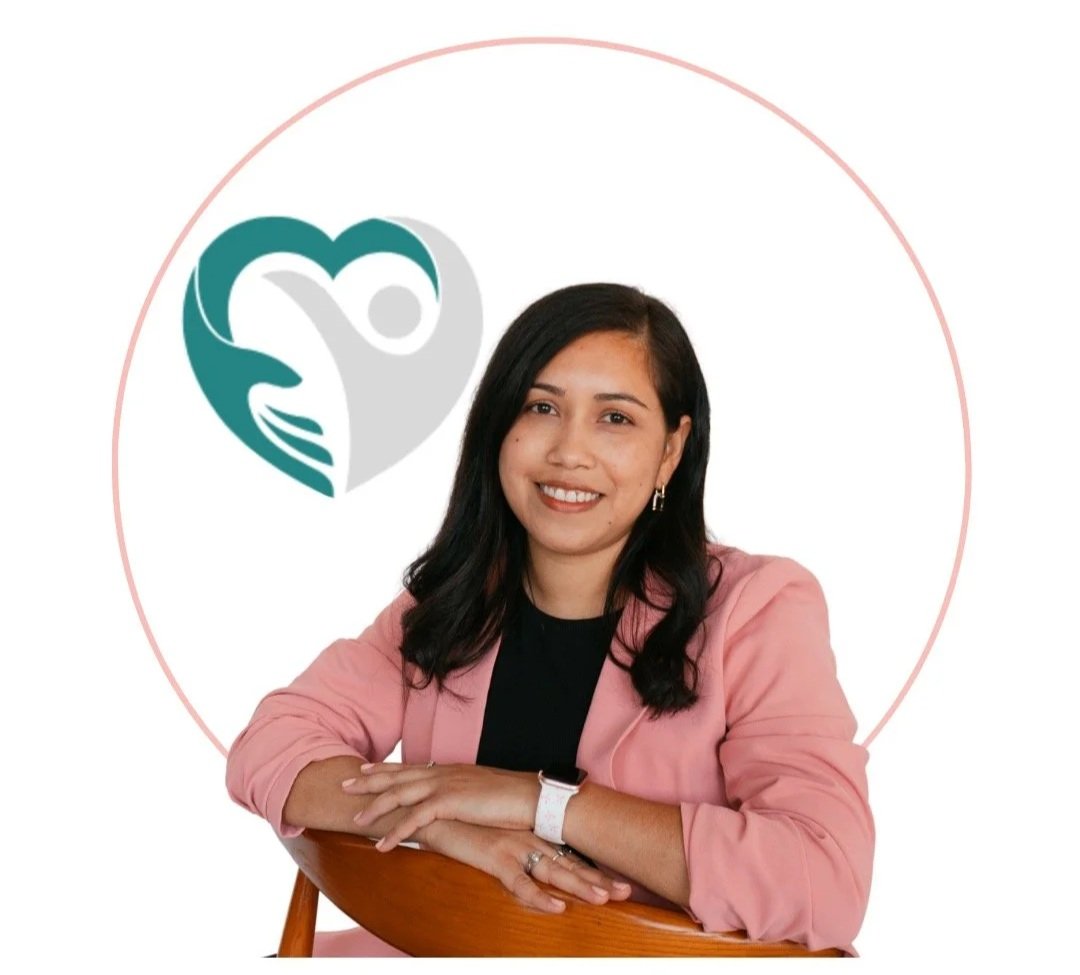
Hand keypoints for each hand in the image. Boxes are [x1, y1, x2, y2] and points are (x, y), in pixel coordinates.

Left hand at [344, 762, 538, 848]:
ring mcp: (444, 786)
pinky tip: (381, 845)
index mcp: (448, 770)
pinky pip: (414, 819)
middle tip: (344, 782)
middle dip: (368, 780)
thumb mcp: (479, 792)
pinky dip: (395, 833)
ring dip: (375, 807)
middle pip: (397, 776)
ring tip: (355, 819)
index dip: (386, 768)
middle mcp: (442, 773)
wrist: (530, 797)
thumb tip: (453, 803)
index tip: (366, 767)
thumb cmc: (510, 798)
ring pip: (399, 795)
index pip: (410, 767)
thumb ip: (461, 795)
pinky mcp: (449, 802)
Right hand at [415, 820, 631, 914]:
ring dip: (579, 886)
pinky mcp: (493, 856)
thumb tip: (536, 869)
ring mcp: (513, 846)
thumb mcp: (498, 839)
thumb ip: (518, 853)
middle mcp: (529, 839)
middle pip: (570, 863)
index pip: (571, 856)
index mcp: (532, 835)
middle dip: (598, 879)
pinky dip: (538, 896)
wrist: (437, 812)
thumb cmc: (467, 827)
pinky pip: (520, 883)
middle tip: (626, 891)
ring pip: (553, 871)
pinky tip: (556, 907)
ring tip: (603, 900)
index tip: (622, 882)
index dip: (596, 871)